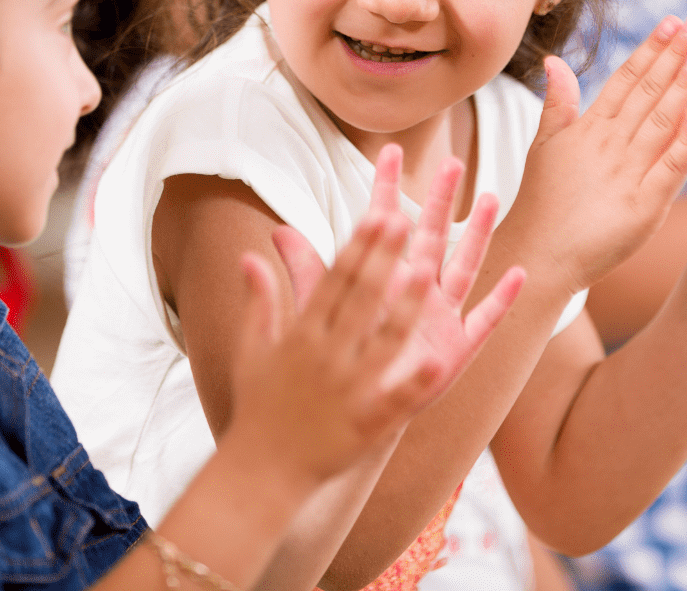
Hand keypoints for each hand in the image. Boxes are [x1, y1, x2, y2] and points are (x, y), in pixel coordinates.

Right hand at [227, 209, 434, 483]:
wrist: (261, 472)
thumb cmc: (259, 406)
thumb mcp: (251, 349)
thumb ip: (259, 300)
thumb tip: (250, 256)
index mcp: (300, 336)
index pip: (333, 282)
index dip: (357, 248)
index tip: (376, 214)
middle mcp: (325, 357)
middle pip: (359, 300)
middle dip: (382, 259)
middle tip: (404, 218)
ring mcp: (346, 391)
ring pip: (382, 341)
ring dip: (404, 306)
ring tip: (427, 272)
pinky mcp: (364, 425)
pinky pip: (393, 399)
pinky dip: (413, 381)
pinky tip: (437, 361)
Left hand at [272, 147, 525, 428]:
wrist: (353, 412)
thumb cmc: (338, 359)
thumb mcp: (321, 312)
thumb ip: (306, 270)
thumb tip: (277, 230)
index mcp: (382, 277)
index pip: (384, 223)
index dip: (386, 189)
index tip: (389, 151)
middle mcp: (415, 289)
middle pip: (431, 235)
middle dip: (440, 200)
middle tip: (452, 162)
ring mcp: (439, 316)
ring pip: (462, 266)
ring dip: (478, 235)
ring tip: (491, 199)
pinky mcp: (456, 349)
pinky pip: (484, 320)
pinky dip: (501, 300)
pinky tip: (518, 275)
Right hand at [514, 15, 686, 290]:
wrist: (539, 256)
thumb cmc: (542, 203)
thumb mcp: (543, 147)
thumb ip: (557, 104)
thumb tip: (554, 61)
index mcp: (588, 129)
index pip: (626, 79)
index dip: (651, 49)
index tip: (672, 23)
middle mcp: (609, 146)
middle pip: (647, 93)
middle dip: (674, 55)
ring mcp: (627, 175)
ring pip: (661, 122)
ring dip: (683, 87)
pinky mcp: (643, 208)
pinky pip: (669, 170)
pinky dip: (686, 143)